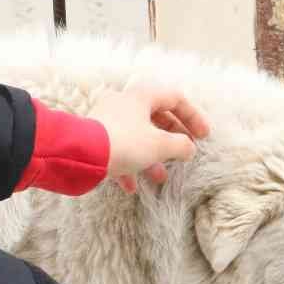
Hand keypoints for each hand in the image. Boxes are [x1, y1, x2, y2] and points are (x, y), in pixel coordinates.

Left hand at [89, 86, 209, 186]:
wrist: (79, 155)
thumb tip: (189, 147)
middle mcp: (123, 104)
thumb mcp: (159, 145)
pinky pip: (117, 150)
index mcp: (140, 96)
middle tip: (184, 154)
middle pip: (155, 117)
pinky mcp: (94, 138)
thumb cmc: (124, 143)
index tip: (204, 136)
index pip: (175, 98)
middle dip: (171, 139)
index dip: (193, 116)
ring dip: (151, 156)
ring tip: (159, 178)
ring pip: (136, 136)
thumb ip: (180, 145)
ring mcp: (106, 120)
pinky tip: (131, 187)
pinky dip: (128, 166)